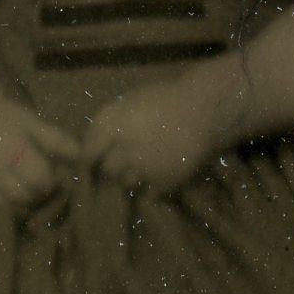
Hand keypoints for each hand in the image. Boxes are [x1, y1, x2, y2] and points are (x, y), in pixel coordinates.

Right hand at [0, 99, 78, 209]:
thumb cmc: (4, 118)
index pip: (41, 181)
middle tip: (35, 180)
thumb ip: (55, 139)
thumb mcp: (31, 122)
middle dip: (36, 192)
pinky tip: (2, 186)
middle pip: (26, 197)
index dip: (49, 179)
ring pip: (9, 207)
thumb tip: (81, 156)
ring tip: (19, 183)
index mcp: (13, 152)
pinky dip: (1, 202)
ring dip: (19, 200)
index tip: (49, 172)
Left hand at [82, 78, 222, 195]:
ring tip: (146, 165)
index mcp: (113, 123)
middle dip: (113, 167)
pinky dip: (152, 187)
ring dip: (132, 177)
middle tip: (124, 161)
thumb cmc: (165, 100)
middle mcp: (124, 147)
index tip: (91, 164)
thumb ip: (108, 125)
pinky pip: (149, 193)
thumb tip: (88, 149)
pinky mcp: (164, 182)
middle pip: (107, 170)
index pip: (87, 153)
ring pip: (126, 183)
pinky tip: (161, 171)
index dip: (87, 160)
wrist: (206, 108)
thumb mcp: (129, 102)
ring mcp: (144, 168)